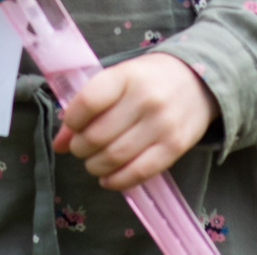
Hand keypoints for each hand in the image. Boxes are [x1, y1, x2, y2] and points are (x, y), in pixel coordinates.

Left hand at [51, 53, 217, 191]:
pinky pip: (138, 173)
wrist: (198, 81)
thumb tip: (59, 143)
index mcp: (127, 76)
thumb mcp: (118, 79)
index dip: (72, 120)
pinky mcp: (174, 148)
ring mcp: (162, 125)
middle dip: (80, 147)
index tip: (72, 124)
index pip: (89, 102)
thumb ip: (88, 106)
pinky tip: (108, 178)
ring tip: (94, 161)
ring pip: (115, 158)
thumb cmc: (149, 78)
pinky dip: (116, 181)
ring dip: (95, 166)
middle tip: (81, 147)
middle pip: (98, 136)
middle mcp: (146, 99)